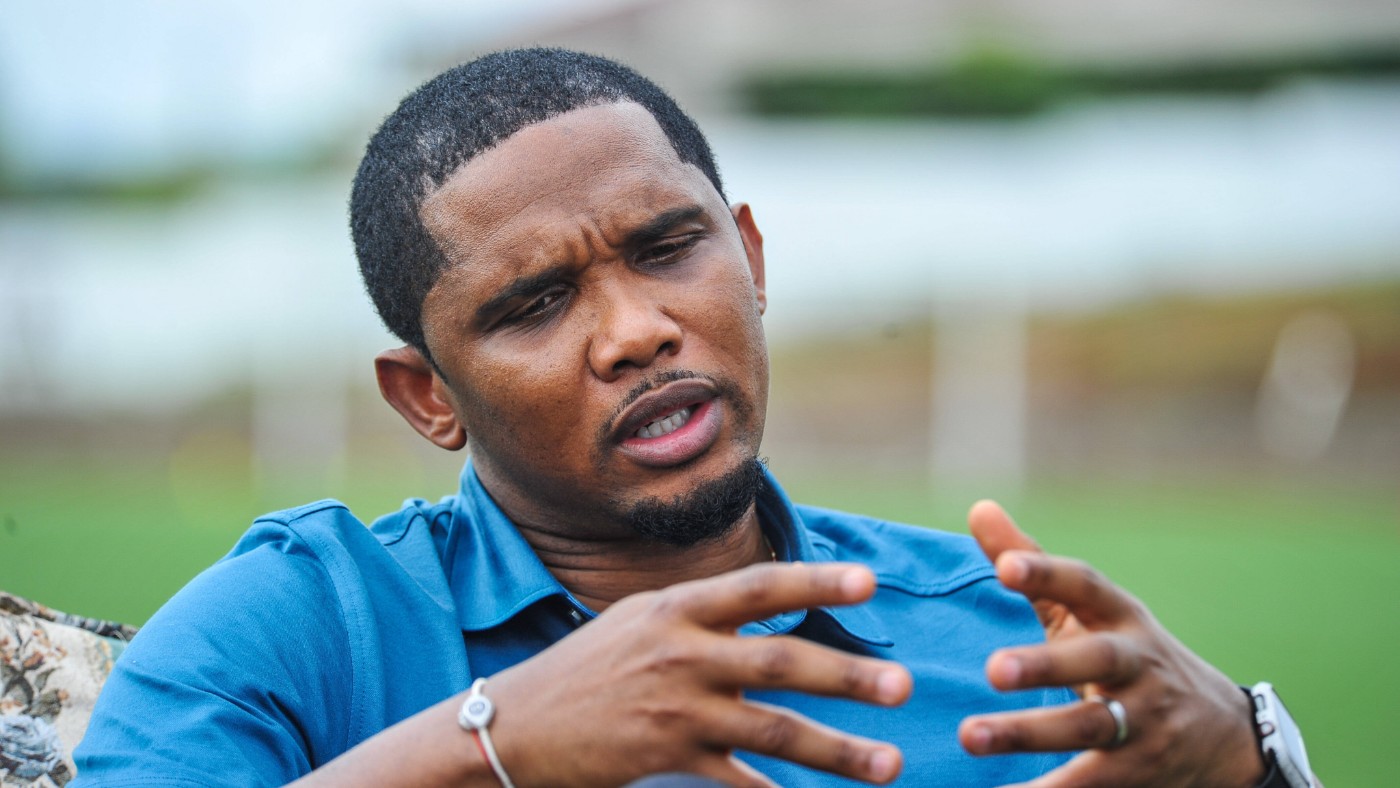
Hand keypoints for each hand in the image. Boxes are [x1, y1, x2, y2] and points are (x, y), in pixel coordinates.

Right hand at [487, 562, 912, 786]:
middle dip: (846, 674)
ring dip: (837, 749)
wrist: (513, 724)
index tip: (868, 583)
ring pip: (772, 728)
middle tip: (903, 686)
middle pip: (779, 661)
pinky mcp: (663, 757)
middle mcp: (679, 652)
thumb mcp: (636, 622)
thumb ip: (699, 617)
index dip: (815, 582)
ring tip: (889, 764)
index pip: (757, 587)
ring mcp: (673, 707)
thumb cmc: (583, 670)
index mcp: (675, 608)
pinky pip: (735, 783)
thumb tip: (767, 611)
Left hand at [958, 501, 1266, 787]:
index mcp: (1120, 617)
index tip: (1006, 566)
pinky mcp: (1136, 773)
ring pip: (1091, 726)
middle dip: (1047, 663)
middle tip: (992, 668)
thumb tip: (977, 506)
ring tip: (969, 735)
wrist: (1221, 737)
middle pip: (1097, 660)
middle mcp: (1136, 665)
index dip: (1048, 574)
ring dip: (1029, 733)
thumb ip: (1032, 564)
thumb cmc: (1126, 657)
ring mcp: (1143, 721)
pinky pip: (1087, 784)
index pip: (1086, 587)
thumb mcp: (1088, 611)